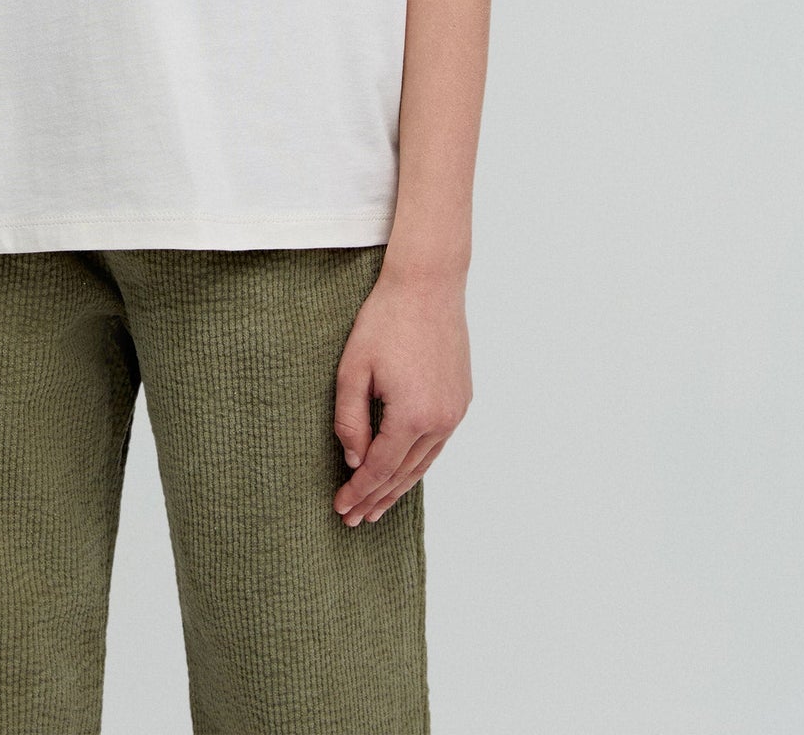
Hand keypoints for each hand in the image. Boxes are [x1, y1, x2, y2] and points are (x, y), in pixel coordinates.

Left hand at [332, 264, 471, 526]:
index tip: (341, 508)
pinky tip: (403, 470)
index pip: (380, 468)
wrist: (427, 285)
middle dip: (377, 498)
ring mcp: (455, 411)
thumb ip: (349, 419)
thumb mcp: (353, 369)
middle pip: (404, 473)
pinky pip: (436, 443)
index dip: (358, 491)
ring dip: (399, 486)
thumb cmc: (385, 320)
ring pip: (424, 463)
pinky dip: (417, 462)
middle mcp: (440, 420)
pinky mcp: (462, 399)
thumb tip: (352, 459)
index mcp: (412, 415)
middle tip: (354, 519)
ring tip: (377, 505)